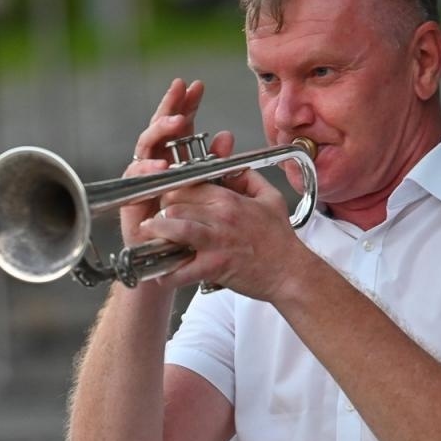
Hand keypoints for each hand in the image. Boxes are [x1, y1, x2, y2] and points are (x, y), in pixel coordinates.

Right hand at [119, 78, 223, 244]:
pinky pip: (135, 175)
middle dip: (169, 106)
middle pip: (159, 128)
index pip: (180, 126)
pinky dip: (148, 167)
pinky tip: (161, 164)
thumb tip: (226, 137)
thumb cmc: (188, 228)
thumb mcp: (209, 192)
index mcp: (175, 159)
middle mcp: (157, 164)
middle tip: (180, 90)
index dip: (187, 104)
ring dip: (160, 132)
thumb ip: (216, 164)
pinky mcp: (131, 194)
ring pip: (146, 145)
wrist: (169, 260)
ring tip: (176, 123)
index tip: (196, 85)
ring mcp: (142, 178)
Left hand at [135, 164, 314, 301]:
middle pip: (175, 203)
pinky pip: (182, 268)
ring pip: (174, 228)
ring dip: (158, 233)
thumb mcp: (271, 199)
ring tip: (150, 238)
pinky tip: (162, 274)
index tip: (165, 198)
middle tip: (155, 220)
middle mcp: (220, 217)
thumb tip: (234, 166)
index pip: (189, 185)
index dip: (172, 190)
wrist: (291, 272)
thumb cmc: (280, 240)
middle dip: (160, 211)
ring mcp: (216, 241)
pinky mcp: (214, 266)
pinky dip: (168, 273)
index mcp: (230, 199)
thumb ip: (249, 178)